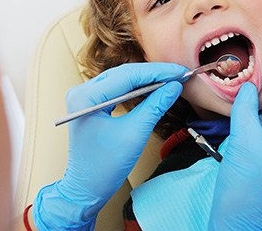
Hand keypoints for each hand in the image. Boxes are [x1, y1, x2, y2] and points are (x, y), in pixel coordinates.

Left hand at [33, 62, 185, 229]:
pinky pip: (118, 87)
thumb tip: (175, 87)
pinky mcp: (92, 102)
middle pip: (124, 73)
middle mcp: (82, 91)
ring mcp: (85, 96)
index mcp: (86, 98)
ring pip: (122, 78)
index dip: (157, 72)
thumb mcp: (135, 134)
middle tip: (179, 74)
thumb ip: (155, 106)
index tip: (180, 72)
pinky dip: (137, 87)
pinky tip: (154, 86)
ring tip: (171, 78)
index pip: (128, 76)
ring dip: (147, 78)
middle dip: (154, 73)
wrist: (86, 188)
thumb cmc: (104, 167)